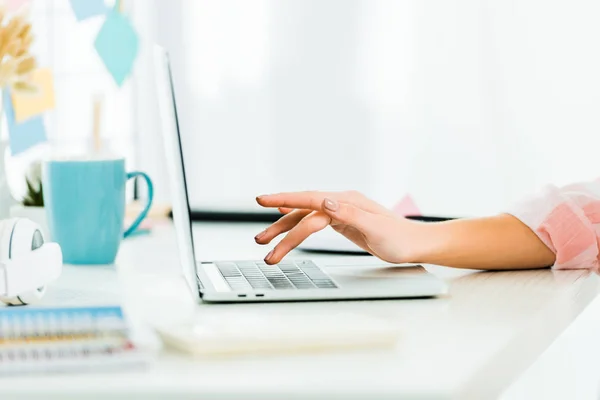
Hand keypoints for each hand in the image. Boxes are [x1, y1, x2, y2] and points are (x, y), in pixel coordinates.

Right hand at [254, 191, 416, 263]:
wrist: (416, 245)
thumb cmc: (400, 239)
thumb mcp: (376, 228)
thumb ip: (350, 213)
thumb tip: (324, 201)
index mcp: (346, 201)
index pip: (309, 199)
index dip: (285, 199)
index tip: (263, 200)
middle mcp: (341, 203)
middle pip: (302, 212)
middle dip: (279, 226)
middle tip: (260, 240)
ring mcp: (341, 212)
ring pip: (305, 219)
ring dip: (285, 231)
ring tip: (267, 244)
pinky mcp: (342, 222)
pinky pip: (313, 222)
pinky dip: (298, 226)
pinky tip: (288, 224)